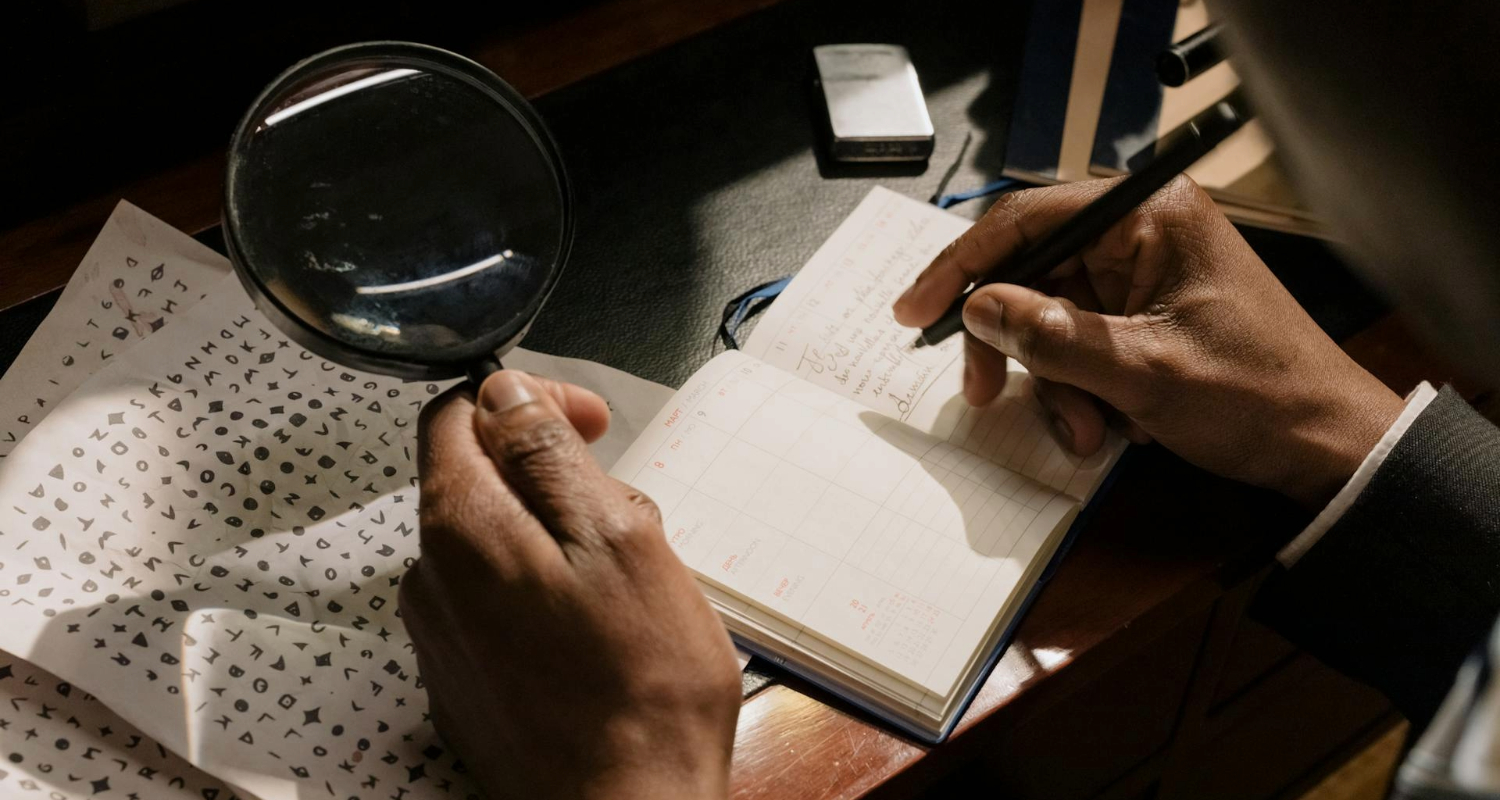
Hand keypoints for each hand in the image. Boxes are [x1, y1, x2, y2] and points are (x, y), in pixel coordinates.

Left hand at [401, 371, 740, 799]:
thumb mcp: (618, 538)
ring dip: (558, 539)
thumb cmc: (639, 688)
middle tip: (631, 518)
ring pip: (498, 544)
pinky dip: (545, 594)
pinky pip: (498, 604)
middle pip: (480, 481)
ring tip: (626, 585)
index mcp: (461, 528)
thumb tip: (506, 395)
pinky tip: (601, 632)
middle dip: (555, 478)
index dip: (527, 401)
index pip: (458, 414)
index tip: (590, 424)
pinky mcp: (465, 682)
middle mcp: (430, 580)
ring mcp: (442, 638)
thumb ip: (549, 456)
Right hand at [893, 177, 1404, 507]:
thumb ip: (1052, 337)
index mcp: (1148, 216)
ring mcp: (1143, 277)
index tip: (915, 312)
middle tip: (986, 394)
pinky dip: (1077, 389)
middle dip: (1012, 345)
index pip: (1026, 220)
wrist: (1326, 447)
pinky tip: (1109, 427)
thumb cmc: (1257, 396)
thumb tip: (980, 309)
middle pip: (1030, 274)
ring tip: (1088, 431)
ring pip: (1048, 319)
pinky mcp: (1145, 316)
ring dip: (1052, 382)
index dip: (961, 267)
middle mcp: (1141, 234)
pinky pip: (1077, 344)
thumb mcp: (1142, 372)